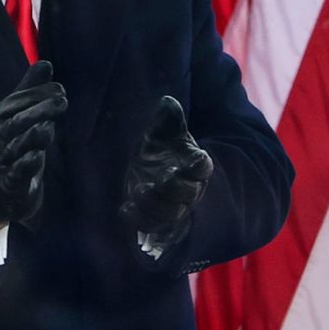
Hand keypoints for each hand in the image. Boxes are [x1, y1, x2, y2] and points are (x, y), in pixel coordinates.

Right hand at [0, 60, 66, 224]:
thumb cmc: (11, 141)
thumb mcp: (18, 115)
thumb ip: (31, 90)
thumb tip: (46, 63)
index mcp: (0, 117)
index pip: (18, 102)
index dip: (39, 94)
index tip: (61, 90)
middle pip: (17, 121)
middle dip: (39, 110)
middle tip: (63, 102)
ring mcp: (1, 159)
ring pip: (17, 146)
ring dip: (34, 135)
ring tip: (49, 128)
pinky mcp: (9, 182)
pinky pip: (16, 172)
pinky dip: (26, 164)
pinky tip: (37, 156)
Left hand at [120, 96, 213, 250]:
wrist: (149, 167)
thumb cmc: (161, 146)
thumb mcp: (164, 129)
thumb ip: (168, 117)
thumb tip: (167, 102)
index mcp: (194, 164)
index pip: (202, 167)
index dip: (200, 164)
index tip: (196, 156)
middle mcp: (188, 189)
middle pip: (187, 195)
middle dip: (174, 189)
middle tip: (159, 178)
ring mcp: (172, 207)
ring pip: (170, 214)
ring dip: (155, 206)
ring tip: (138, 191)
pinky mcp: (154, 219)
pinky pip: (151, 227)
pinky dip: (139, 220)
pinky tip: (125, 209)